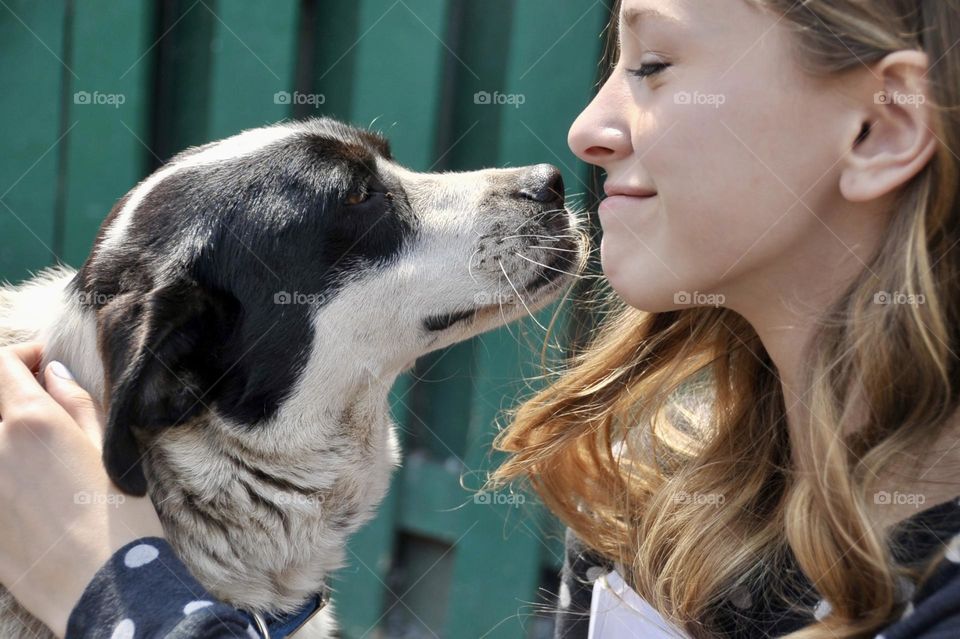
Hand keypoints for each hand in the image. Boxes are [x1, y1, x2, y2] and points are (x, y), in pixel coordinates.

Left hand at [0, 342, 164, 637]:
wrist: (102, 586)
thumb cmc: (118, 516)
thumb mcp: (107, 449)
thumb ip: (76, 405)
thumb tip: (52, 374)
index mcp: (30, 422)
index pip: (3, 365)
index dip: (24, 356)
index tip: (44, 365)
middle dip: (11, 394)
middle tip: (42, 403)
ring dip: (8, 436)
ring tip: (39, 453)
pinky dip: (7, 470)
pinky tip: (33, 489)